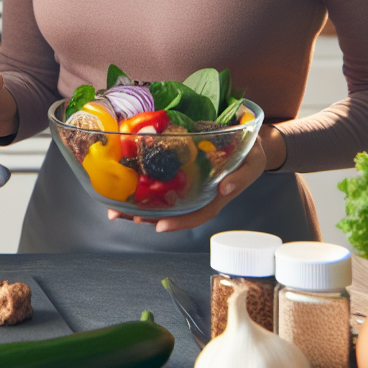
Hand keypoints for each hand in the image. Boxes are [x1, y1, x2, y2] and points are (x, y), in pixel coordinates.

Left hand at [108, 125, 285, 232]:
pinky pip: (161, 182)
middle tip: (121, 215)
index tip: (160, 226)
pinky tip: (125, 186)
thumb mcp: (253, 162)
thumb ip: (242, 176)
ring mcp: (189, 185)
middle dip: (146, 216)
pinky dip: (144, 185)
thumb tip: (226, 188)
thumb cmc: (251, 153)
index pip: (198, 215)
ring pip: (162, 201)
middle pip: (172, 212)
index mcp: (217, 196)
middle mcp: (199, 194)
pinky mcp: (181, 172)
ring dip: (138, 205)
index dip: (179, 222)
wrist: (250, 141)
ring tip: (114, 207)